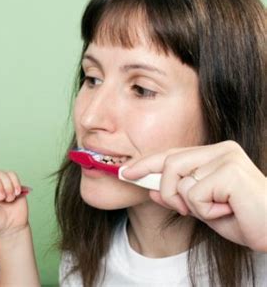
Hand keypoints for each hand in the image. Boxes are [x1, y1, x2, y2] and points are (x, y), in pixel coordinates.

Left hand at [123, 141, 266, 251]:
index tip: (125, 172)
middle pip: (169, 163)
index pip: (171, 154)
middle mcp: (220, 149)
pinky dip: (204, 210)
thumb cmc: (242, 219)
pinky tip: (227, 210)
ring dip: (188, 203)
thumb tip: (149, 188)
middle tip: (180, 208)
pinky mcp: (230, 171)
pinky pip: (194, 193)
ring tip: (213, 210)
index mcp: (214, 154)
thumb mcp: (201, 209)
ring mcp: (226, 157)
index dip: (146, 163)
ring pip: (178, 179)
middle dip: (166, 190)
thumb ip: (177, 197)